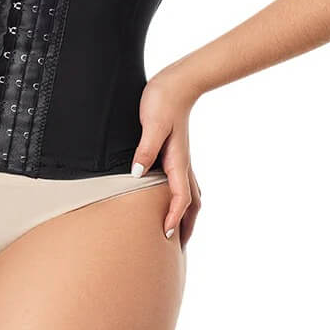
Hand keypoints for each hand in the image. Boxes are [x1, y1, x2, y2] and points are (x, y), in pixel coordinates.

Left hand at [131, 68, 202, 247]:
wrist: (177, 82)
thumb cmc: (163, 100)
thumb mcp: (152, 124)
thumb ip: (146, 149)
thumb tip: (137, 174)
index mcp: (177, 160)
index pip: (180, 197)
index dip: (174, 217)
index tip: (167, 237)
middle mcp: (182, 163)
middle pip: (191, 202)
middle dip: (186, 224)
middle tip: (177, 247)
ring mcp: (181, 158)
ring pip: (190, 193)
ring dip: (187, 213)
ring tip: (178, 230)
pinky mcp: (176, 151)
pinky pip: (183, 182)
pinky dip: (182, 197)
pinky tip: (171, 198)